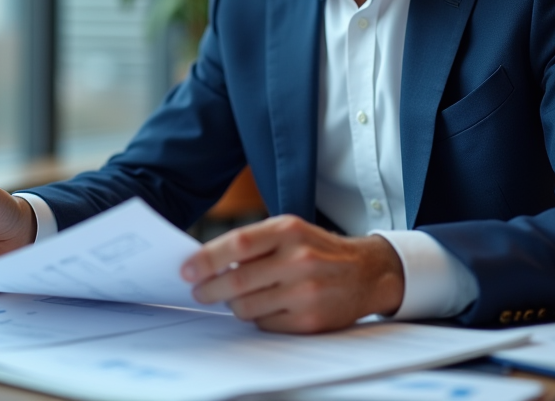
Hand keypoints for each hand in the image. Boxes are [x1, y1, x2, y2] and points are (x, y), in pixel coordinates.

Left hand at [180, 215, 404, 333]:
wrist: (367, 273)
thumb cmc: (319, 250)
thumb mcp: (292, 231)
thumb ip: (255, 242)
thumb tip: (207, 262)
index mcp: (289, 230)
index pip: (238, 243)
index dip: (207, 258)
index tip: (186, 269)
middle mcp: (298, 259)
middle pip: (237, 281)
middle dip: (209, 289)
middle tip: (199, 291)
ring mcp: (305, 291)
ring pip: (247, 307)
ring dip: (234, 304)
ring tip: (239, 297)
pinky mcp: (309, 320)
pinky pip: (265, 324)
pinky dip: (258, 317)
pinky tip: (267, 306)